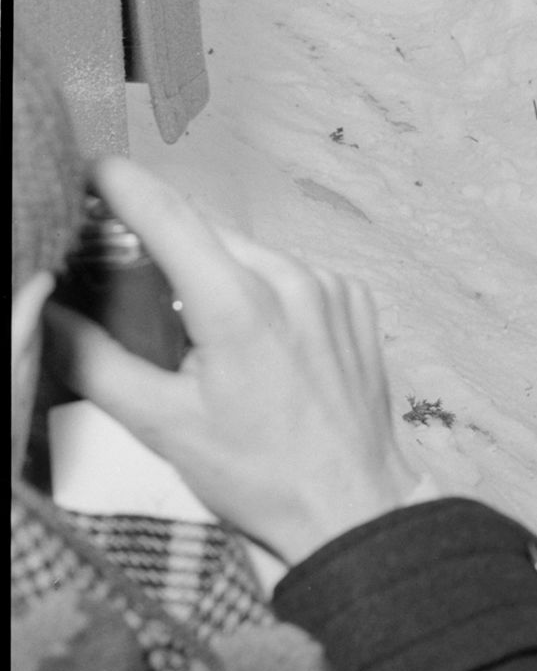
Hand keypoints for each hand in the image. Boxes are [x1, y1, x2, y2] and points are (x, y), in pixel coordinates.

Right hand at [44, 156, 418, 567]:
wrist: (350, 500)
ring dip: (216, 274)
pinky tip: (254, 342)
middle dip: (163, 244)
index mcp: (238, 304)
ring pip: (251, 257)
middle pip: (209, 237)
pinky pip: (293, 277)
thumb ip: (94, 361)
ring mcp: (330, 286)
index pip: (170, 219)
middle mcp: (291, 280)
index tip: (92, 169)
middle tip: (124, 269)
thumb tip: (47, 314)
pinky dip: (263, 292)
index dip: (126, 188)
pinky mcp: (354, 299)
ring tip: (195, 328)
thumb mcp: (160, 423)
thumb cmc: (255, 472)